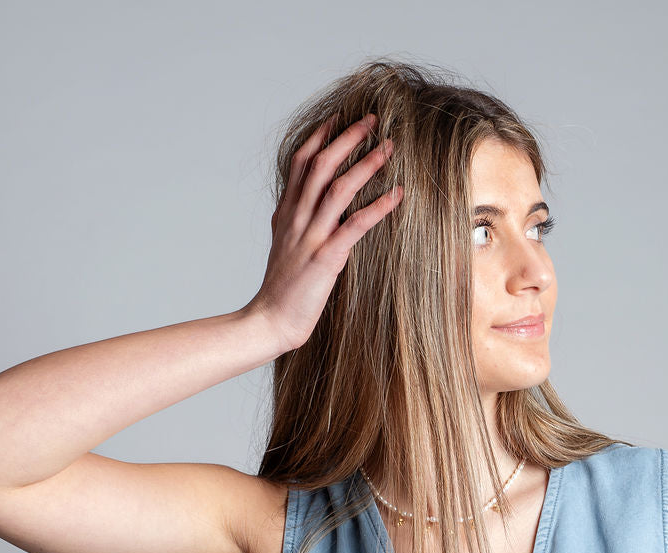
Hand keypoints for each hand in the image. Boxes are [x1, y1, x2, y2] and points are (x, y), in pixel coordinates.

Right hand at [246, 111, 402, 352]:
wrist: (270, 320)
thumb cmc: (280, 287)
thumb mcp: (281, 244)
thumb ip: (289, 220)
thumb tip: (293, 202)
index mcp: (287, 212)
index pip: (301, 161)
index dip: (321, 135)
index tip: (340, 117)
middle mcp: (297, 218)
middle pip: (322, 164)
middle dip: (348, 137)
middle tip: (373, 119)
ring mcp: (311, 236)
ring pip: (339, 187)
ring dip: (367, 164)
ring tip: (390, 148)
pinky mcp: (326, 258)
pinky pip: (356, 225)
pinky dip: (379, 207)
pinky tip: (398, 195)